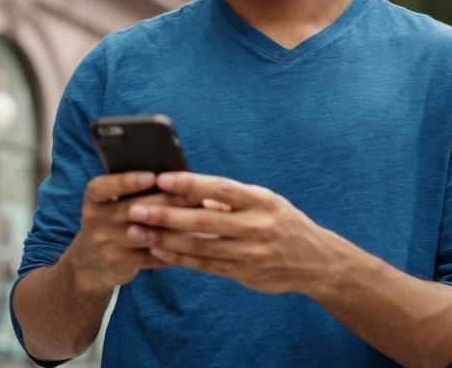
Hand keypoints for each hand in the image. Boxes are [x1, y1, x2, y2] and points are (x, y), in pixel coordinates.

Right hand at [63, 171, 183, 293]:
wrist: (90, 263)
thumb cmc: (112, 221)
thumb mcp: (110, 204)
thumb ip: (132, 191)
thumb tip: (172, 176)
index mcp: (93, 199)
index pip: (102, 187)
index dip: (126, 181)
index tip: (152, 176)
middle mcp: (93, 220)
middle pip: (132, 209)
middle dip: (166, 201)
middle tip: (195, 195)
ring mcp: (103, 243)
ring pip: (144, 233)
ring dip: (173, 227)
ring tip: (198, 219)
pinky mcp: (116, 263)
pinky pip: (149, 256)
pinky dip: (171, 249)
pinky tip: (191, 242)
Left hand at [126, 172, 335, 294]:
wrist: (315, 262)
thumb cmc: (282, 223)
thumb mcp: (266, 201)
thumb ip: (231, 197)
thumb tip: (192, 189)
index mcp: (260, 200)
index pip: (219, 188)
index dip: (189, 183)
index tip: (161, 178)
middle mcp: (256, 226)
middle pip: (202, 219)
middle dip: (165, 213)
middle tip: (135, 208)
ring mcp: (250, 252)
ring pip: (199, 244)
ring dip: (164, 237)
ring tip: (137, 230)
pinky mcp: (244, 273)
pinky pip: (204, 264)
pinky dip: (178, 257)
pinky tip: (158, 249)